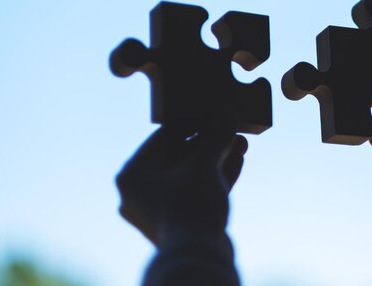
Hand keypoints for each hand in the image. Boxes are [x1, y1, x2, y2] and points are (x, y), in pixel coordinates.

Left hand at [116, 125, 247, 248]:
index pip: (163, 136)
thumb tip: (227, 114)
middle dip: (209, 142)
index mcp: (132, 175)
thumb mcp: (204, 164)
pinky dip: (214, 177)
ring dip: (216, 158)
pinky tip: (237, 161)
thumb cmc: (191, 207)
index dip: (193, 121)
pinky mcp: (176, 223)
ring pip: (190, 175)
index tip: (212, 112)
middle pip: (178, 156)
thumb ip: (215, 136)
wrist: (199, 258)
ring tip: (240, 144)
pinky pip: (194, 192)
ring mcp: (157, 210)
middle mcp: (139, 193)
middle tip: (230, 128)